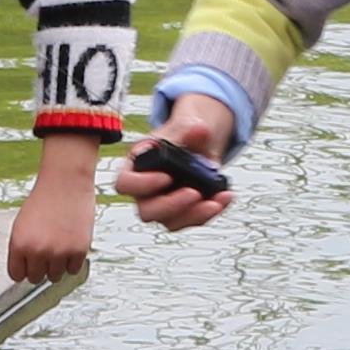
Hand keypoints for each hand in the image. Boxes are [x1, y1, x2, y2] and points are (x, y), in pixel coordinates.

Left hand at [6, 170, 97, 284]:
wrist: (66, 182)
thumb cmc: (45, 198)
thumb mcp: (22, 224)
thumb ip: (22, 248)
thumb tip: (24, 267)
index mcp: (19, 244)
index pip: (16, 275)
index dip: (23, 270)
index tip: (28, 266)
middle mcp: (38, 251)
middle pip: (35, 278)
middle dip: (40, 268)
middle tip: (45, 254)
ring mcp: (59, 253)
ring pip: (55, 277)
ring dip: (57, 266)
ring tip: (58, 248)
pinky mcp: (78, 251)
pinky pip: (73, 270)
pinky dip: (72, 262)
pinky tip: (70, 247)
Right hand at [128, 95, 240, 231]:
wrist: (197, 146)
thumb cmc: (178, 137)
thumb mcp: (182, 126)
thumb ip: (188, 128)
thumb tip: (199, 129)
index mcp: (135, 168)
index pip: (125, 184)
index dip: (142, 185)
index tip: (166, 177)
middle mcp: (145, 192)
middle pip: (147, 211)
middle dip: (172, 205)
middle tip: (194, 193)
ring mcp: (163, 206)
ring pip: (171, 222)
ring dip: (195, 214)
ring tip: (215, 201)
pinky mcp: (183, 213)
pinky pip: (194, 220)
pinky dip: (211, 211)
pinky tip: (224, 198)